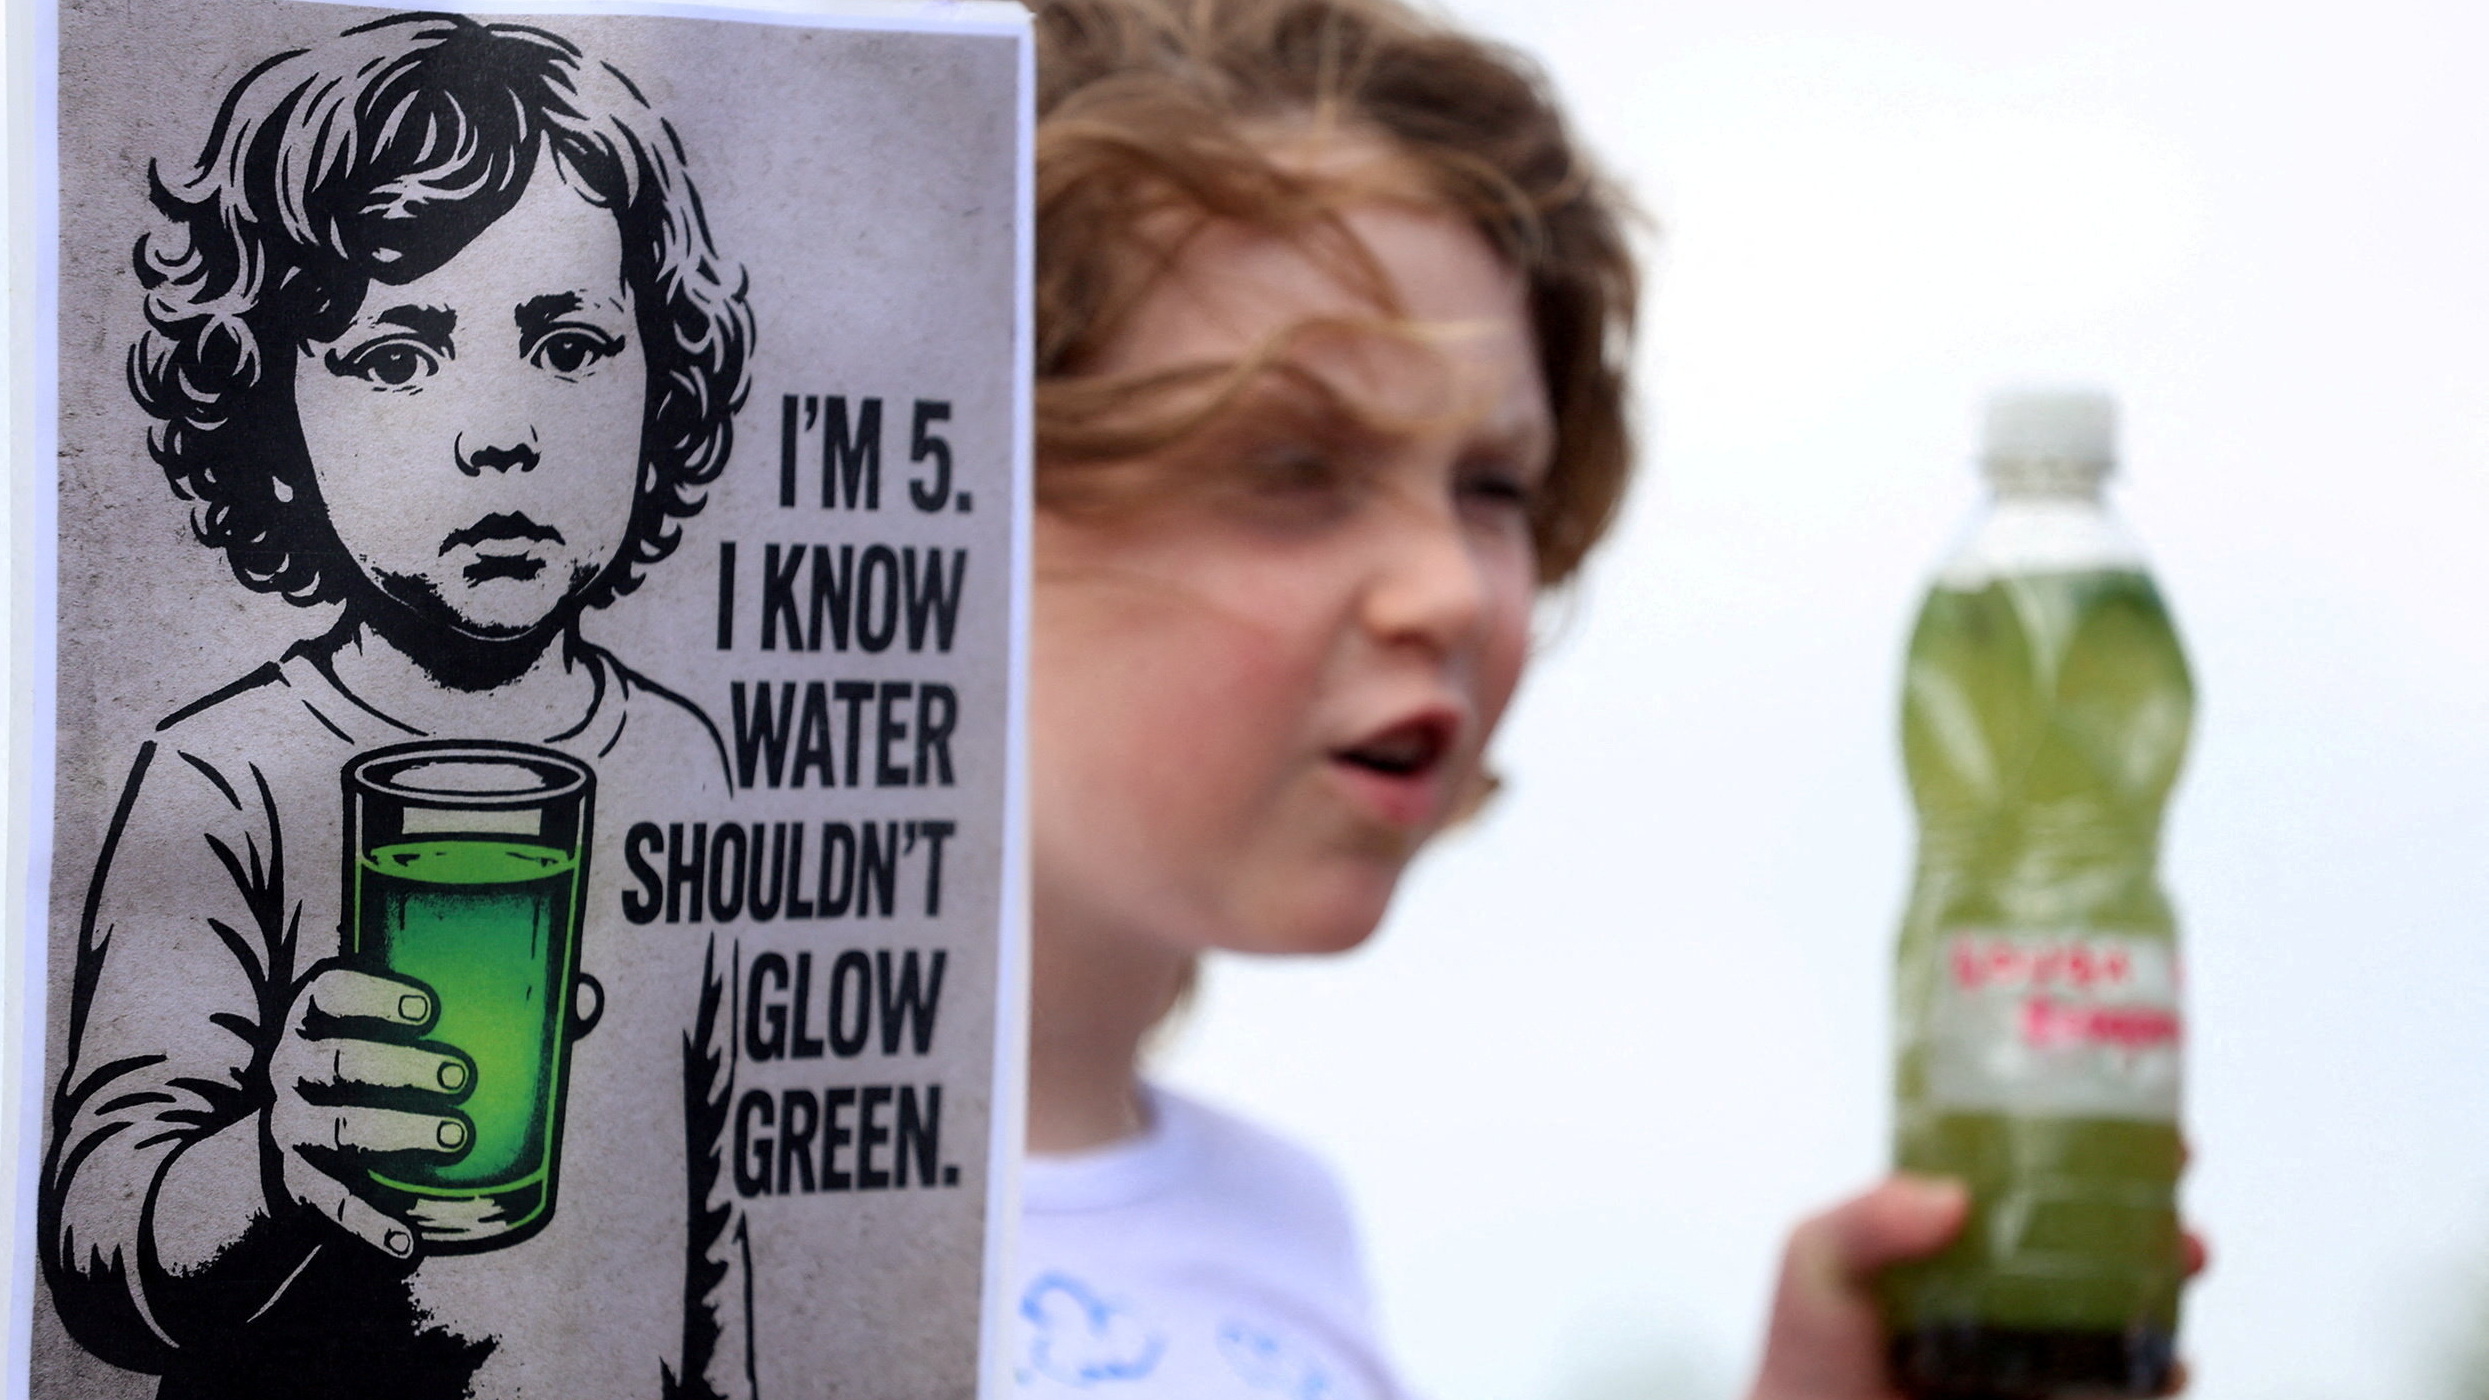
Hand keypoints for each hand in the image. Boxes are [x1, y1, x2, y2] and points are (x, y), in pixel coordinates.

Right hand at [264, 965, 474, 1258]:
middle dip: (400, 1067)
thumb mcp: (402, 1029)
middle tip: (461, 1075)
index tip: (429, 1006)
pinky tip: (406, 1243)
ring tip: (456, 1137)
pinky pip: (330, 1204)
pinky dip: (368, 1224)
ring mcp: (292, 1127)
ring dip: (399, 1131)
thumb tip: (574, 999)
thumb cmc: (382, 1067)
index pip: (330, 992)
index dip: (372, 994)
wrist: (310, 1140)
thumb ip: (466, 1011)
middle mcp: (293, 1068)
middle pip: (338, 1061)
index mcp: (316, 1019)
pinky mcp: (297, 1181)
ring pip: (340, 1128)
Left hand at [1747, 1177, 2208, 1399]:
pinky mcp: (2056, 1397)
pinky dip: (2158, 1370)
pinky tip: (2169, 1364)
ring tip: (2184, 1255)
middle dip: (2150, 1206)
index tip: (2138, 1118)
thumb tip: (1950, 1196)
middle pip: (2098, 1231)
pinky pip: (2125, 1381)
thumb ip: (1866, 1221)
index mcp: (1955, 1234)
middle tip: (2176, 1186)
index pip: (2032, 1171)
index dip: (2088, 1140)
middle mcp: (2005, 1283)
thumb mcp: (1816, 1263)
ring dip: (2168, 1277)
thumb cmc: (1810, 1358)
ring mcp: (2035, 1347)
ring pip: (2126, 1303)